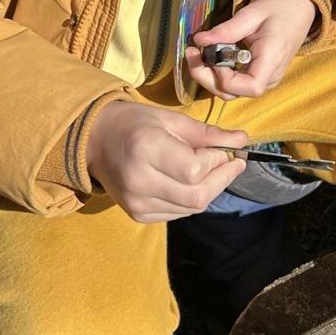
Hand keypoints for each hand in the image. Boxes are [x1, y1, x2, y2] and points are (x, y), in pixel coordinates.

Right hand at [86, 101, 247, 222]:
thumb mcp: (170, 119)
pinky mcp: (138, 214)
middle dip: (222, 180)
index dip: (218, 162)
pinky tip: (191, 183)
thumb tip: (242, 140)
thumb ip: (206, 133)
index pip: (195, 170)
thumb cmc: (134, 123)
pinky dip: (192, 199)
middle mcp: (140, 181)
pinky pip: (178, 213)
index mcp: (146, 149)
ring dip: (210, 190)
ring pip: (191, 209)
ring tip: (213, 170)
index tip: (227, 150)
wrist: (93, 141)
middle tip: (233, 163)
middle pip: (197, 196)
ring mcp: (137, 202)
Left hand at [186, 0, 316, 100]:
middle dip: (206, 77)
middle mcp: (270, 76)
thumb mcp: (251, 14)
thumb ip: (226, 30)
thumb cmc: (278, 8)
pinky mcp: (259, 76)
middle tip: (191, 53)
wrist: (298, 9)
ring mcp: (265, 79)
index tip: (212, 55)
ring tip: (197, 53)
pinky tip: (210, 56)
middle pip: (233, 93)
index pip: (250, 87)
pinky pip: (235, 84)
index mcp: (272, 60)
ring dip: (209, 77)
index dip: (225, 78)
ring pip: (231, 92)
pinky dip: (218, 74)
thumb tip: (199, 40)